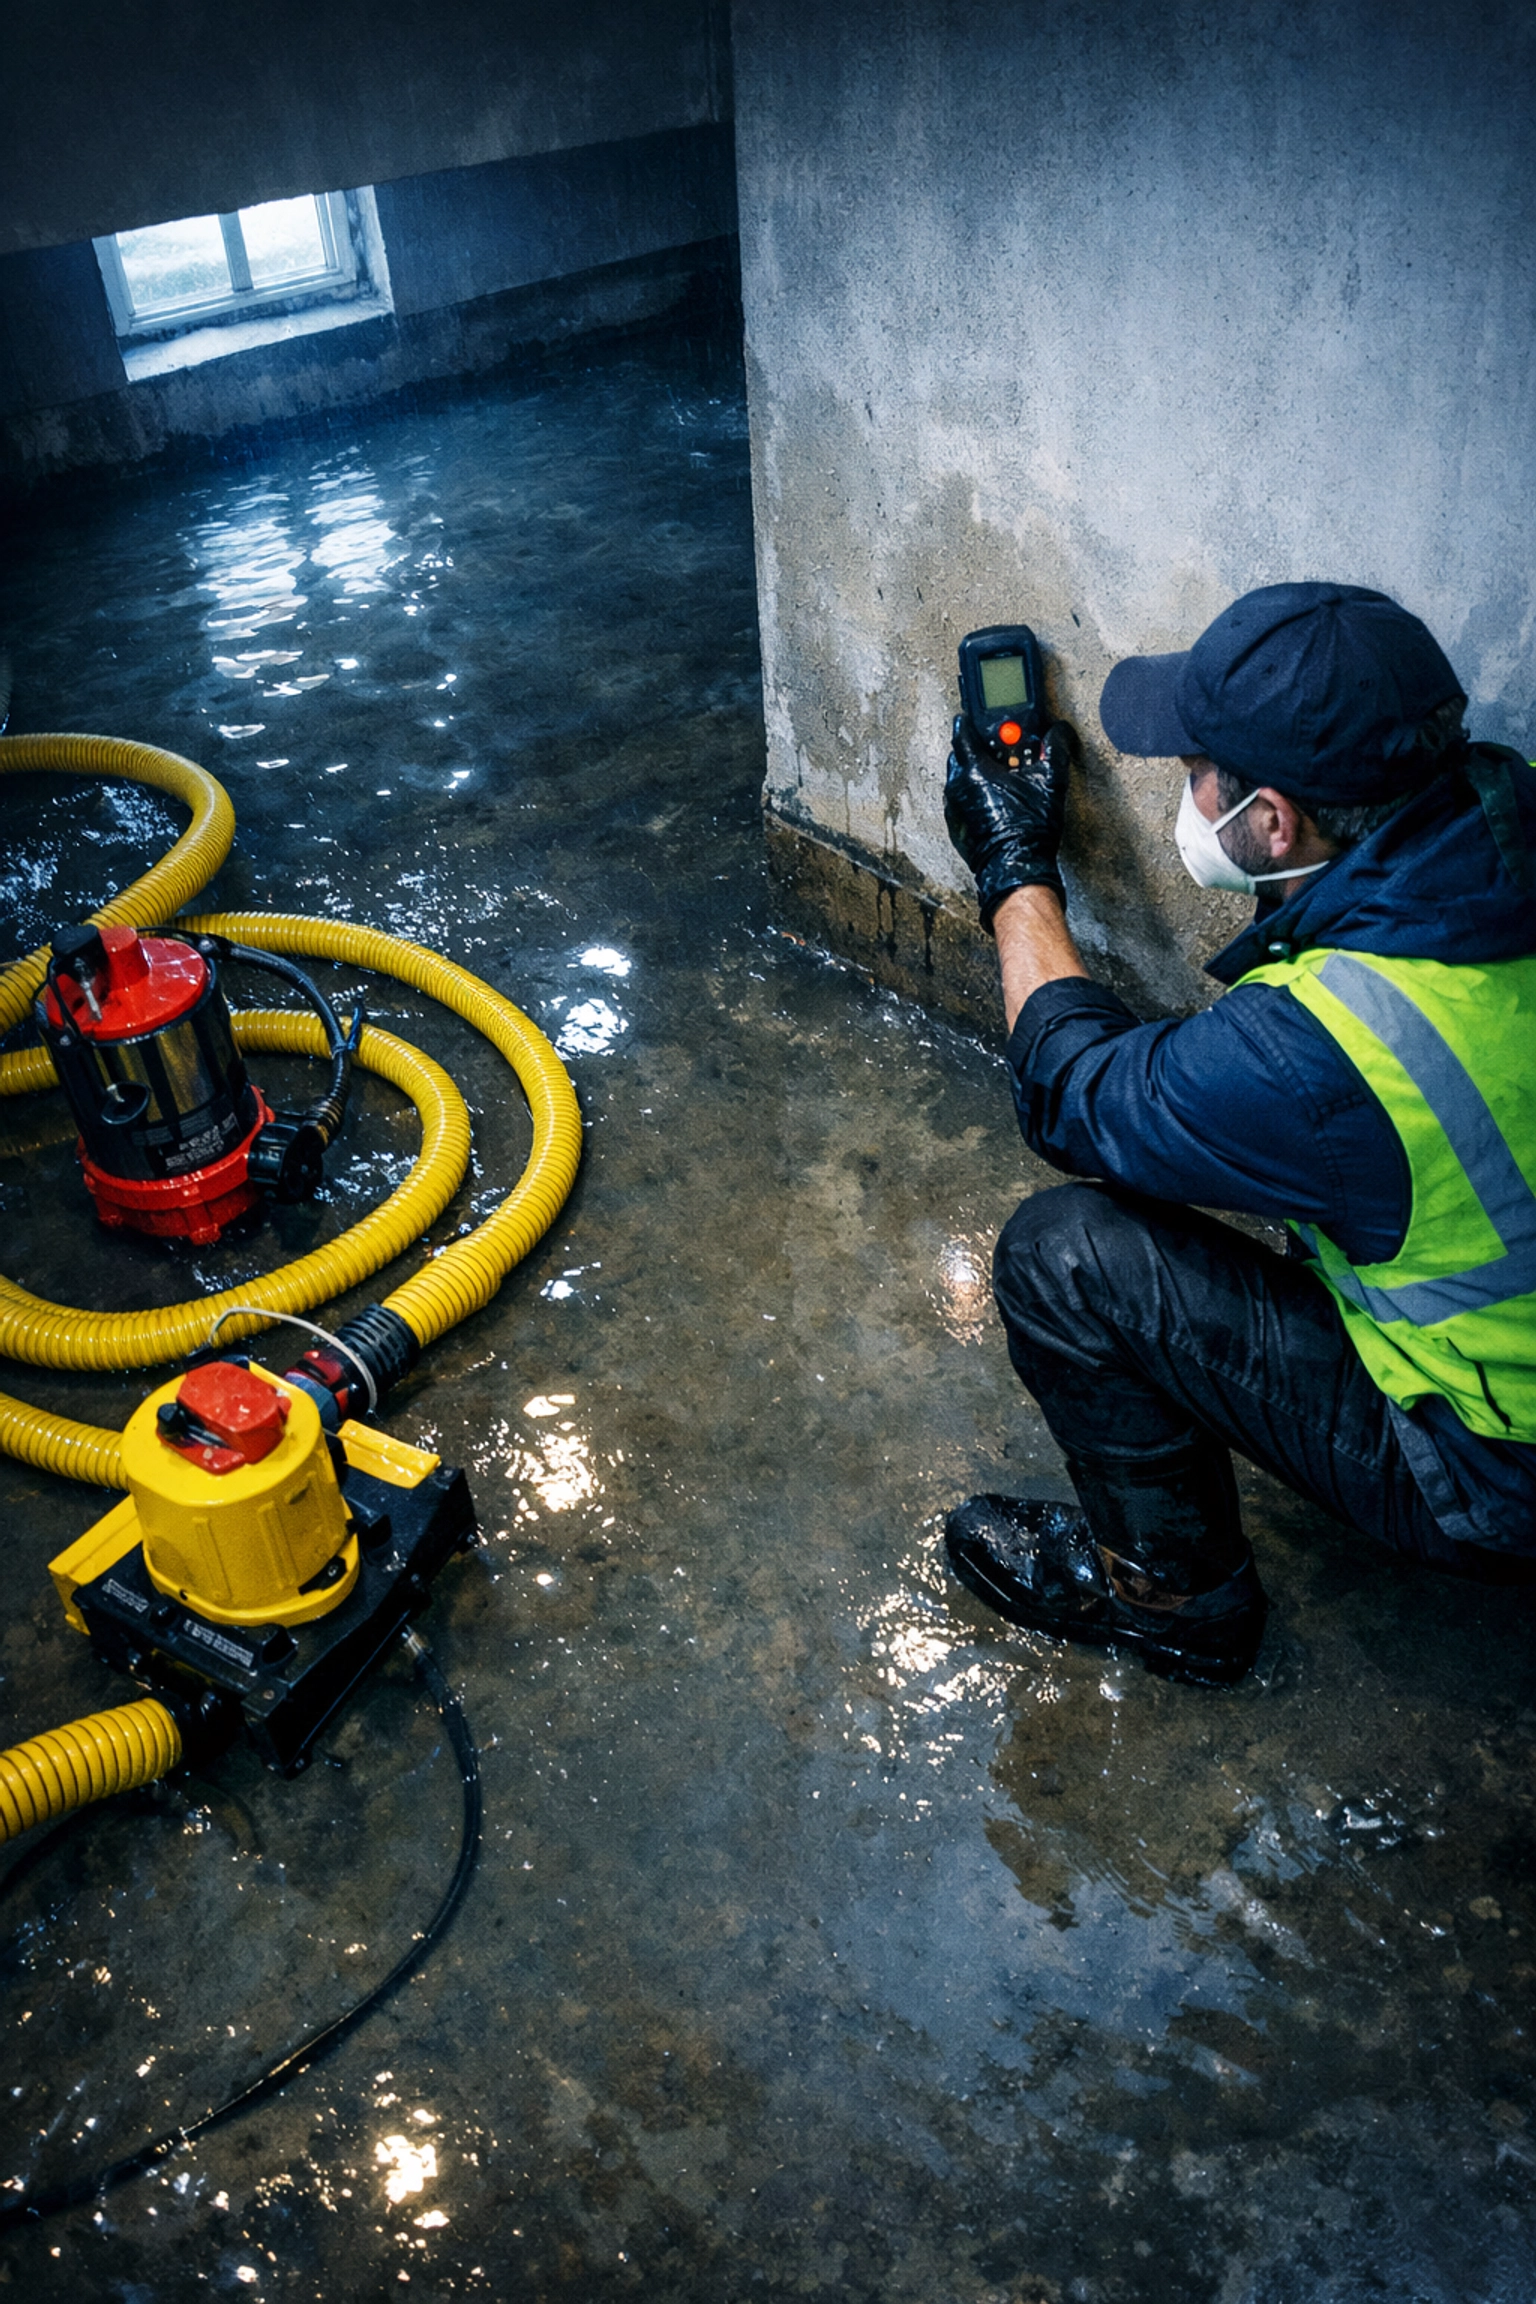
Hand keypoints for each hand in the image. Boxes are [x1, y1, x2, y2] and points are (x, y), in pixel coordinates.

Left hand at [944, 713, 1074, 926]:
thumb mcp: (1051, 783)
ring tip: (998, 776)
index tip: (973, 717)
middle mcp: (958, 787)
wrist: (1016, 867)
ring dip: (974, 773)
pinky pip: (960, 801)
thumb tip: (1060, 731)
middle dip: (976, 749)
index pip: (964, 734)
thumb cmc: (1029, 827)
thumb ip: (1055, 750)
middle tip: (997, 749)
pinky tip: (992, 799)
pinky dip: (972, 795)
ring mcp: (954, 808)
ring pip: (959, 779)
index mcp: (975, 770)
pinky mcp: (956, 826)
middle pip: (960, 756)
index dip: (969, 723)